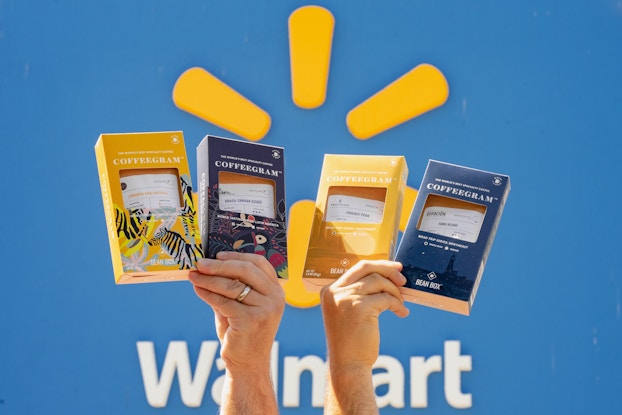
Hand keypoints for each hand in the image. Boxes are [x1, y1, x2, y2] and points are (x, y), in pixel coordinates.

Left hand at [189, 251, 284, 373]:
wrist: (248, 364)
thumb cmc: (242, 332)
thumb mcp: (241, 305)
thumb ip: (232, 286)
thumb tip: (209, 266)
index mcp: (276, 290)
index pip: (259, 263)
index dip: (237, 256)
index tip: (217, 254)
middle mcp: (275, 297)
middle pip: (245, 270)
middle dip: (219, 265)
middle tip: (200, 263)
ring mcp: (265, 309)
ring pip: (232, 285)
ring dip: (209, 279)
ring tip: (193, 276)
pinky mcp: (251, 320)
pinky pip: (224, 301)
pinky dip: (208, 293)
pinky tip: (197, 290)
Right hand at [320, 260, 408, 414]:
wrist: (348, 366)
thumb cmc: (352, 341)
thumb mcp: (349, 311)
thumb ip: (359, 292)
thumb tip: (385, 274)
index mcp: (329, 290)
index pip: (357, 268)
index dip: (378, 266)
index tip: (395, 269)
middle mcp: (334, 291)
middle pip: (366, 267)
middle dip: (388, 270)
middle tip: (403, 280)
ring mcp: (345, 298)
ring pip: (378, 281)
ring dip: (395, 292)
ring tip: (401, 305)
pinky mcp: (359, 307)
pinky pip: (386, 297)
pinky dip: (397, 304)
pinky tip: (401, 313)